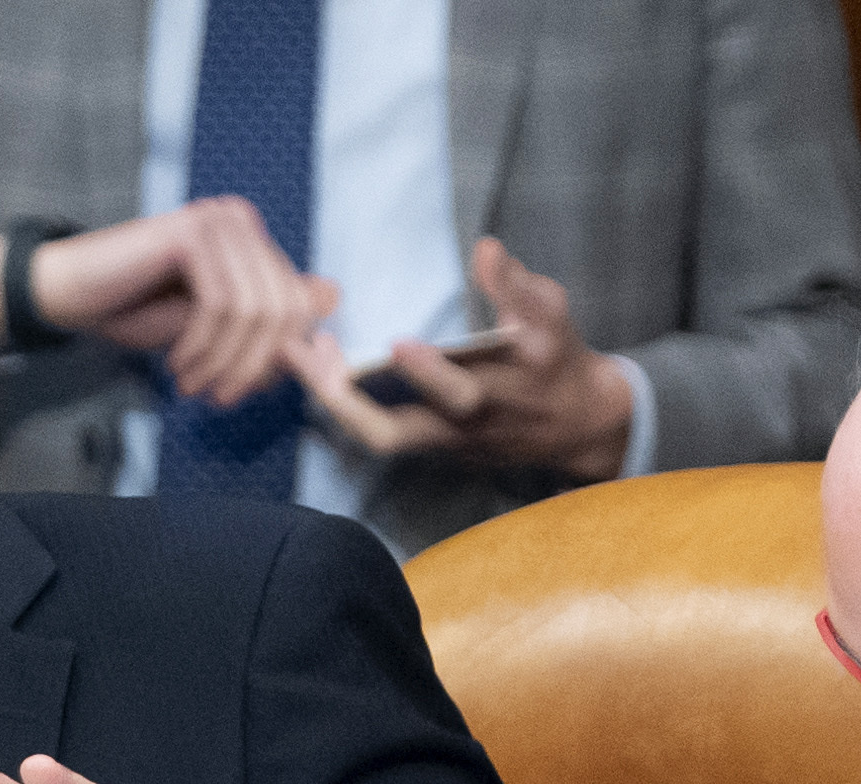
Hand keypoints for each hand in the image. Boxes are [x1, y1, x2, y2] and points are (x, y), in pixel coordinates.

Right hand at [0, 198, 338, 406]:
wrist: (68, 293)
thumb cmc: (134, 310)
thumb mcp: (209, 331)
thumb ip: (264, 328)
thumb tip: (331, 304)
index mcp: (251, 242)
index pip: (298, 303)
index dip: (280, 359)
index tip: (239, 395)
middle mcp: (241, 222)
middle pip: (283, 308)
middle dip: (253, 366)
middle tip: (217, 398)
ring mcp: (217, 222)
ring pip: (254, 311)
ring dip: (224, 362)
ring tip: (191, 385)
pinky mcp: (191, 232)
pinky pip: (221, 303)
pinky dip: (203, 346)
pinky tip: (178, 364)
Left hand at [286, 237, 633, 480]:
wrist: (572, 425)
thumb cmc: (556, 357)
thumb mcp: (552, 316)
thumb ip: (517, 285)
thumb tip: (486, 249)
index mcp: (505, 388)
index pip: (464, 391)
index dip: (431, 372)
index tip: (399, 344)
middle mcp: (466, 423)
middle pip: (398, 432)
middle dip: (350, 400)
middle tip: (317, 354)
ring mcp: (442, 441)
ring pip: (378, 437)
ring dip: (332, 400)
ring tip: (298, 353)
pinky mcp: (428, 447)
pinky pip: (375, 431)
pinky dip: (340, 401)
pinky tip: (312, 365)